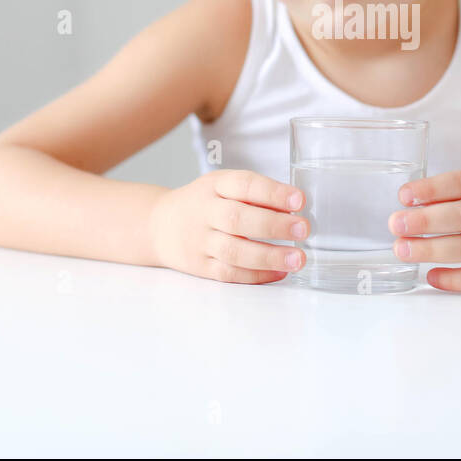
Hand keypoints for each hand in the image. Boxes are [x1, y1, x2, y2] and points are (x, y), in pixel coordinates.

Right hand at [148, 169, 308, 283]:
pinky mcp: (199, 266)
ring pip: (234, 251)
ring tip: (297, 258)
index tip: (299, 200)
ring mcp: (200, 241)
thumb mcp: (221, 186)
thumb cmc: (202, 203)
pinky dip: (256, 275)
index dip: (272, 192)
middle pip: (237, 219)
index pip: (244, 185)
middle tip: (303, 229)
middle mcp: (205, 212)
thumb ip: (254, 195)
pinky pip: (228, 273)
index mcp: (214, 186)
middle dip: (273, 225)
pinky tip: (279, 272)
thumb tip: (294, 209)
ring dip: (269, 256)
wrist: (157, 225)